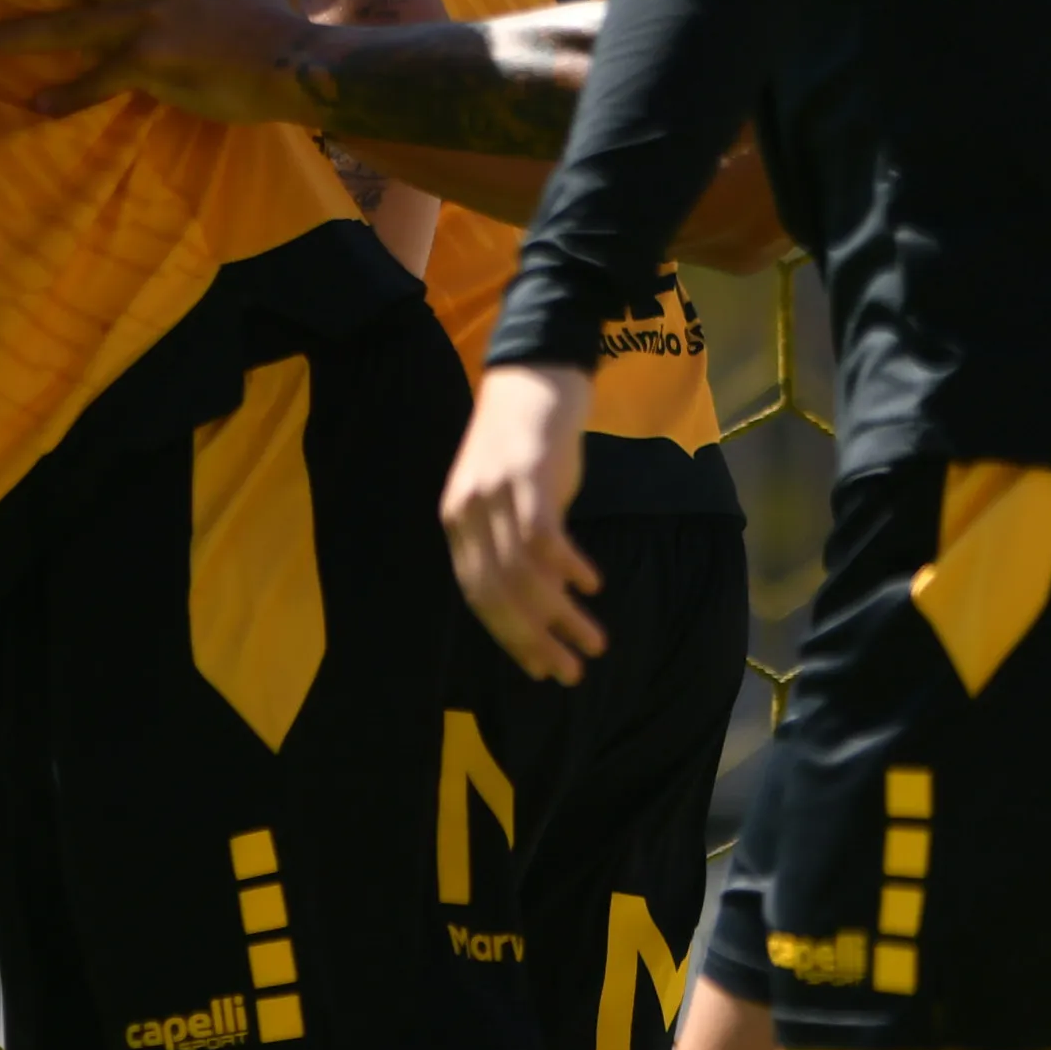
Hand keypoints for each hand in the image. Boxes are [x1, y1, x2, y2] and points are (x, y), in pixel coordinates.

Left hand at [441, 363, 605, 681]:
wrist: (531, 375)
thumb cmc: (524, 443)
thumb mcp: (505, 497)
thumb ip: (511, 542)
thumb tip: (539, 598)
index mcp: (456, 522)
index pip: (476, 594)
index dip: (509, 636)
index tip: (540, 669)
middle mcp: (467, 512)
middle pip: (495, 592)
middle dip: (533, 640)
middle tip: (570, 673)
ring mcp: (494, 494)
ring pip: (522, 574)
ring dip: (560, 615)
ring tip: (594, 642)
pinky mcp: (527, 477)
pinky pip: (543, 536)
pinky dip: (567, 568)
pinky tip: (591, 586)